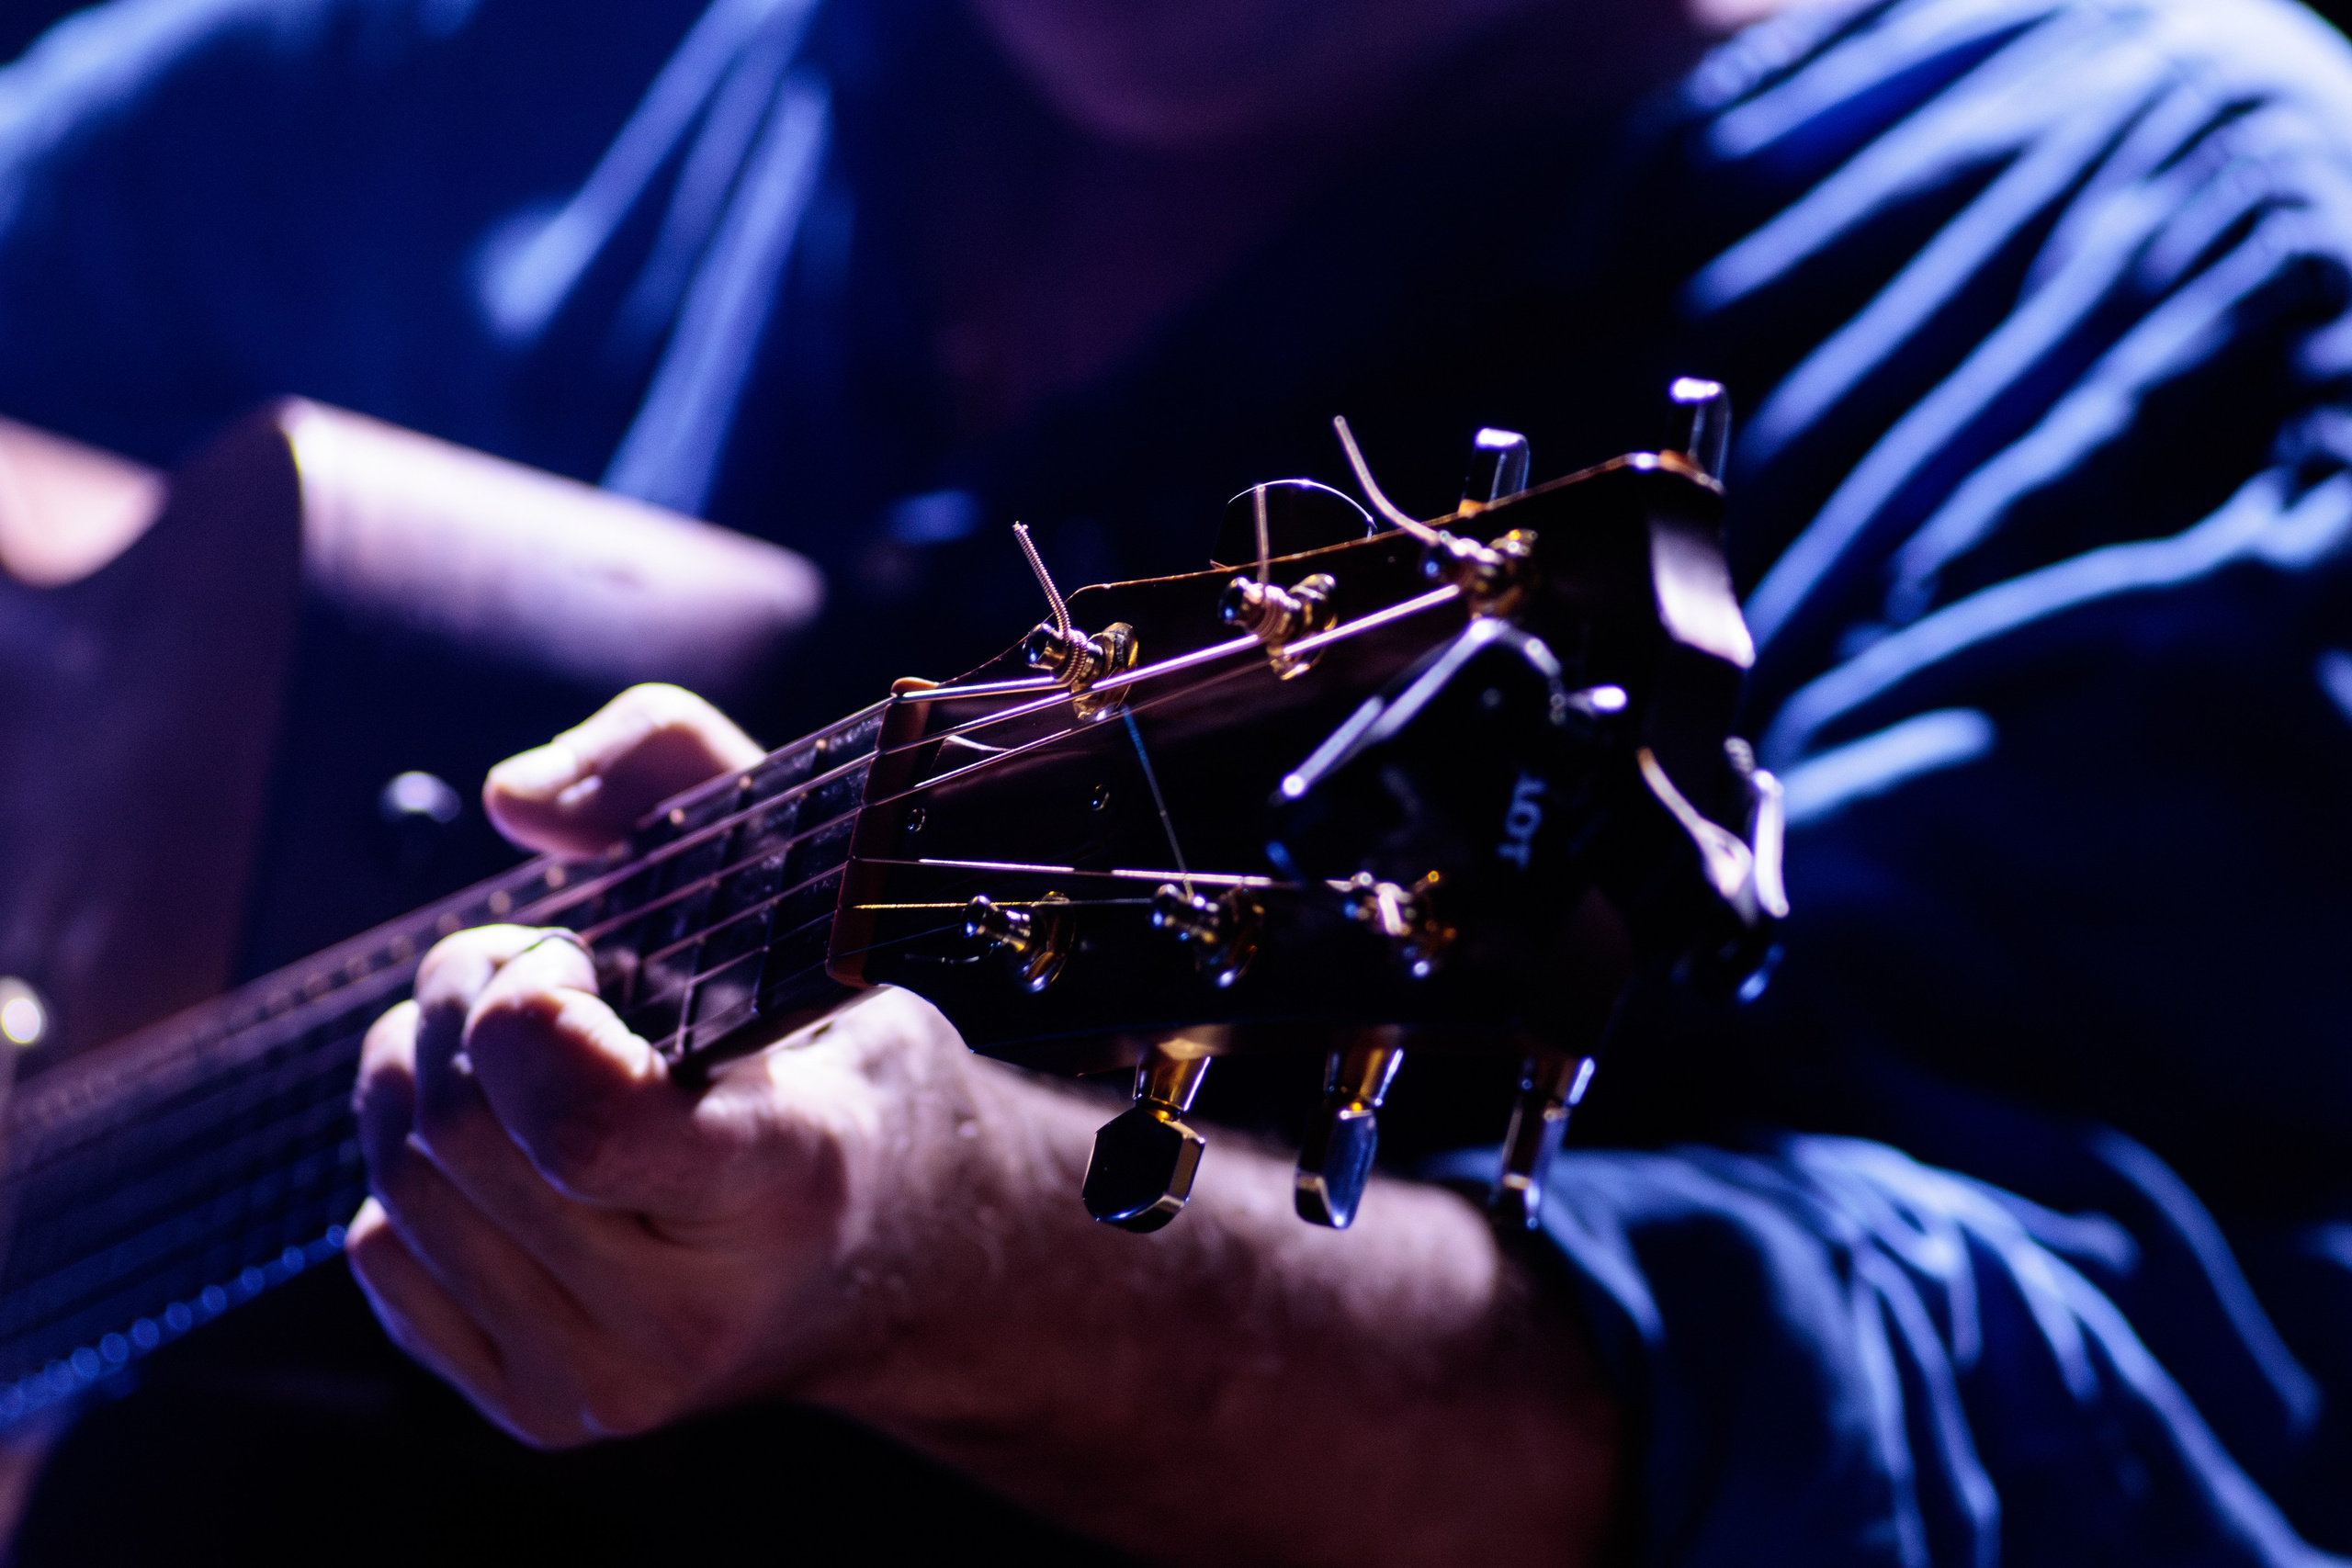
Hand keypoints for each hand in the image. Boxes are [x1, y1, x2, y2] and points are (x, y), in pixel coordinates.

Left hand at [344, 685, 996, 1441]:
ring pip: (398, 1189)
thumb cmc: (852, 1066)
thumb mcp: (815, 896)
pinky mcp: (539, 1413)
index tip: (578, 963)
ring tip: (525, 1049)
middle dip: (464, 1004)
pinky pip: (380, 1254)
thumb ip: (678, 772)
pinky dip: (415, 1172)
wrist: (903, 1257)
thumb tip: (509, 800)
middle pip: (457, 1133)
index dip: (527, 1016)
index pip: (587, 1126)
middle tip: (545, 974)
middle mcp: (695, 1314)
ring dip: (424, 1076)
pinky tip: (510, 1145)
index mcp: (790, 1183)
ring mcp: (609, 1386)